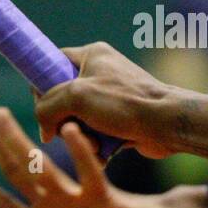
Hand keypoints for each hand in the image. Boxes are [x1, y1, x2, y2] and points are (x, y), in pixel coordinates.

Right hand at [33, 42, 178, 159]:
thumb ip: (47, 106)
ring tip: (95, 142)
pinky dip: (95, 146)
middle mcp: (100, 74)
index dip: (41, 85)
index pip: (52, 62)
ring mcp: (110, 99)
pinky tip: (104, 152)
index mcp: (91, 56)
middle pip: (61, 98)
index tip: (43, 106)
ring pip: (77, 121)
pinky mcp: (118, 121)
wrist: (166, 124)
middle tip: (74, 127)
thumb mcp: (76, 96)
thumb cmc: (125, 103)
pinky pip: (94, 135)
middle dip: (64, 120)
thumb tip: (44, 128)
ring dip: (81, 136)